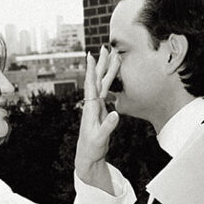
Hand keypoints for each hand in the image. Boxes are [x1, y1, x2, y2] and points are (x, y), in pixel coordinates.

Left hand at [75, 47, 119, 186]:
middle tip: (104, 47)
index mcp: (91, 108)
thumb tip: (116, 113)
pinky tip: (112, 74)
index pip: (91, 85)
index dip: (91, 70)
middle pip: (97, 79)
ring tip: (111, 56)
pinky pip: (106, 90)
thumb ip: (108, 126)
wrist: (88, 156)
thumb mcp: (100, 139)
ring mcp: (96, 106)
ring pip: (102, 83)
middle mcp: (92, 104)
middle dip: (101, 63)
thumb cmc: (92, 148)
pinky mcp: (101, 109)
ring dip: (106, 69)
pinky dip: (109, 80)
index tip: (90, 55)